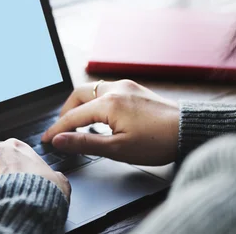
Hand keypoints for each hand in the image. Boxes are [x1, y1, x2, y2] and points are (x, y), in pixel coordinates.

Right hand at [41, 80, 179, 165]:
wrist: (189, 130)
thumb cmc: (158, 142)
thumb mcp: (118, 149)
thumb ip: (85, 143)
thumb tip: (60, 140)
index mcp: (109, 103)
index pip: (73, 116)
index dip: (57, 129)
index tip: (46, 140)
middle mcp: (115, 89)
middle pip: (79, 94)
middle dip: (66, 111)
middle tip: (62, 130)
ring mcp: (126, 86)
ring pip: (92, 90)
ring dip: (81, 105)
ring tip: (79, 125)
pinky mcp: (135, 89)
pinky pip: (107, 90)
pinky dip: (96, 101)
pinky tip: (100, 117)